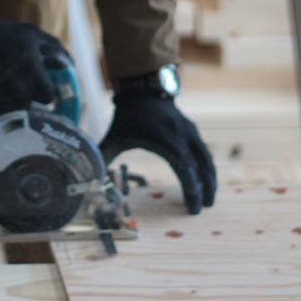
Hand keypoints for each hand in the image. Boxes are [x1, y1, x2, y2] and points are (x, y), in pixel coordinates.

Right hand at [0, 6, 69, 119]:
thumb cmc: (1, 34)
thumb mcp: (31, 35)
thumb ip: (53, 50)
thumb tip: (68, 64)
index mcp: (34, 73)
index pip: (49, 97)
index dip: (44, 92)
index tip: (38, 87)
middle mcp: (19, 89)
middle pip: (30, 107)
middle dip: (26, 99)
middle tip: (18, 87)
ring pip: (13, 113)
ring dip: (9, 105)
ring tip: (2, 90)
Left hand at [101, 93, 215, 213]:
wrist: (142, 92)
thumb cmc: (125, 119)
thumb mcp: (113, 138)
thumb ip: (103, 159)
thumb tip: (90, 181)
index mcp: (162, 137)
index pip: (182, 165)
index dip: (189, 185)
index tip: (192, 204)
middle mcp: (180, 134)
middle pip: (199, 164)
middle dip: (204, 188)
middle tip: (203, 209)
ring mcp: (189, 131)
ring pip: (206, 159)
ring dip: (210, 180)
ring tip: (209, 201)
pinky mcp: (193, 131)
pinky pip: (204, 153)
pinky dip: (207, 169)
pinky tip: (207, 184)